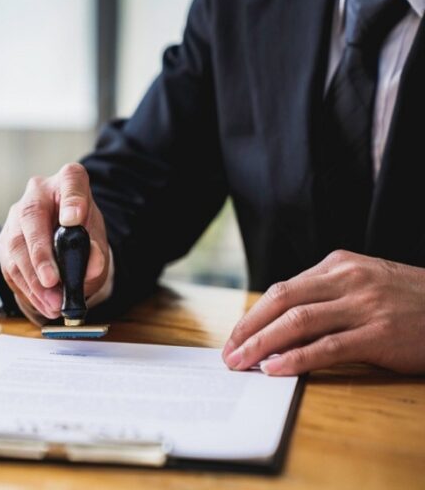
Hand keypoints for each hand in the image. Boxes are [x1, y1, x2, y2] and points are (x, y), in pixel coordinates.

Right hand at [0, 163, 108, 320]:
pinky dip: (27, 288)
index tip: (74, 219)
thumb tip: (92, 265)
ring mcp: (17, 215)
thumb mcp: (97, 239)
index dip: (72, 199)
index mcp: (68, 182)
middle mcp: (38, 193)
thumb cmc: (81, 233)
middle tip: (52, 280)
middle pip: (31, 217)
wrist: (63, 239)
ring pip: (16, 245)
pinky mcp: (5, 239)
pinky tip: (43, 302)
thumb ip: (97, 251)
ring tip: (53, 302)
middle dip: (40, 254)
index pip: (71, 180)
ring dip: (33, 280)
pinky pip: (10, 265)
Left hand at [223, 250, 424, 375]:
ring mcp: (364, 305)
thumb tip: (280, 326)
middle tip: (228, 354)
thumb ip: (327, 296)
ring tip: (242, 363)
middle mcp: (348, 279)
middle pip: (281, 301)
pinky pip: (328, 346)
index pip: (281, 290)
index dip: (253, 316)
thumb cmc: (410, 301)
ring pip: (298, 321)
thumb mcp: (366, 283)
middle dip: (248, 329)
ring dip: (262, 344)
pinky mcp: (381, 334)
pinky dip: (297, 358)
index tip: (234, 338)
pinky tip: (276, 370)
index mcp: (338, 265)